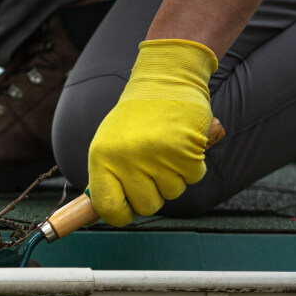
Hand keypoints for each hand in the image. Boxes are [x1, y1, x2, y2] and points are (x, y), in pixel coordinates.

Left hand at [87, 39, 217, 225]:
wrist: (164, 81)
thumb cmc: (136, 119)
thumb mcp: (108, 145)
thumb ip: (107, 178)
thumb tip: (103, 213)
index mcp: (101, 157)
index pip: (108, 207)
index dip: (121, 214)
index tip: (127, 209)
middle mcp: (126, 158)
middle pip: (146, 206)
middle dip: (153, 193)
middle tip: (152, 167)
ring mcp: (156, 155)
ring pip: (172, 193)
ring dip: (173, 177)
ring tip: (165, 149)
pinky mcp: (185, 150)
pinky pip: (193, 178)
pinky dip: (192, 165)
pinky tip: (182, 144)